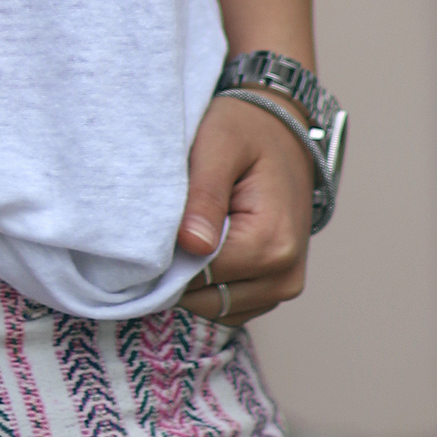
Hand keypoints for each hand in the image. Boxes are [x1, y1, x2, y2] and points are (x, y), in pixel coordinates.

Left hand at [175, 91, 314, 328]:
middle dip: (178, 268)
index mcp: (272, 243)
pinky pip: (228, 305)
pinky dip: (209, 283)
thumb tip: (191, 246)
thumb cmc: (246, 130)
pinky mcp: (273, 288)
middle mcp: (284, 276)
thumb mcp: (219, 146)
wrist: (281, 129)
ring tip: (190, 226)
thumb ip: (204, 196)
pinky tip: (202, 242)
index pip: (199, 276)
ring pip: (214, 307)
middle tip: (170, 221)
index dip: (167, 254)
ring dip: (193, 276)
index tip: (152, 223)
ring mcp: (282, 287)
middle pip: (205, 298)